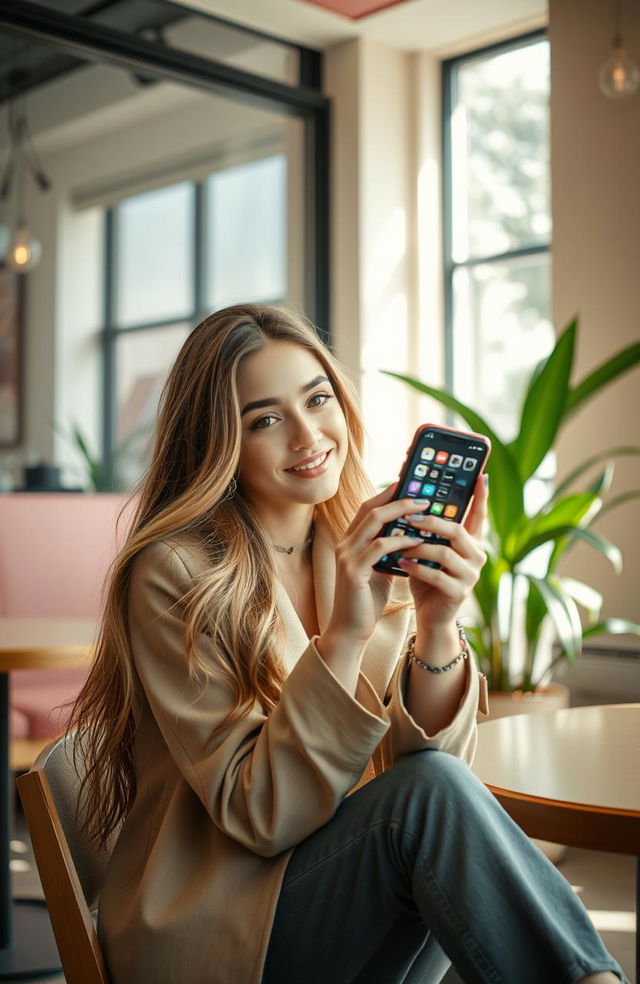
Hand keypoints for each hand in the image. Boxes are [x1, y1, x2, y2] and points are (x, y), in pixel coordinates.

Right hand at [325, 482, 427, 644]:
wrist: (351, 630)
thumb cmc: (367, 601)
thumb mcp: (379, 570)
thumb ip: (387, 552)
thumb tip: (411, 535)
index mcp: (350, 541)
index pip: (368, 508)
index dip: (388, 494)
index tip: (410, 485)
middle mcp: (345, 544)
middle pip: (371, 509)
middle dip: (398, 498)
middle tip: (424, 496)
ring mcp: (347, 557)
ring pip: (374, 523)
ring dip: (402, 514)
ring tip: (425, 513)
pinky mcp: (353, 572)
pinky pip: (379, 548)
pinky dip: (399, 541)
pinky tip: (417, 540)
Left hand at [397, 474, 487, 629]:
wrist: (430, 615)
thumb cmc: (427, 576)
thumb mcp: (428, 548)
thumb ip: (428, 529)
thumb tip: (412, 496)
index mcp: (471, 542)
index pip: (478, 514)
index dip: (480, 495)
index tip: (480, 474)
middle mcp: (477, 556)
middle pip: (458, 531)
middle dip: (432, 522)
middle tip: (410, 517)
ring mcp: (471, 576)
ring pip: (445, 553)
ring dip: (418, 547)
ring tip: (400, 545)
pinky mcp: (459, 593)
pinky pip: (436, 575)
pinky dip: (416, 568)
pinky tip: (402, 564)